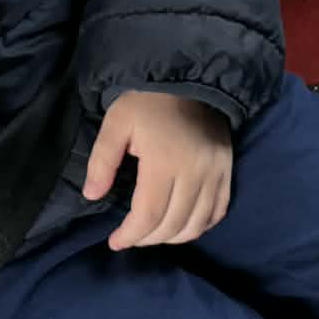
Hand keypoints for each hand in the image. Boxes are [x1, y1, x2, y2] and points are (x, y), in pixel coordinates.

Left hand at [84, 91, 232, 250]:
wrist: (189, 77)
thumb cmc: (148, 100)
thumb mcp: (117, 122)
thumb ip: (101, 161)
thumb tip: (92, 195)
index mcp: (164, 161)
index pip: (148, 215)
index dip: (130, 235)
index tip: (114, 241)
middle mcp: (195, 172)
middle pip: (173, 225)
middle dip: (147, 239)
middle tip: (130, 237)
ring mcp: (215, 172)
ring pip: (197, 224)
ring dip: (173, 237)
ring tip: (153, 234)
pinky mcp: (227, 169)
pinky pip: (219, 211)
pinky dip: (201, 226)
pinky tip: (183, 225)